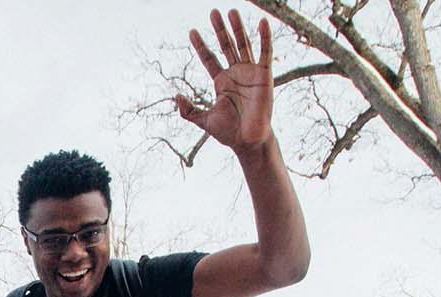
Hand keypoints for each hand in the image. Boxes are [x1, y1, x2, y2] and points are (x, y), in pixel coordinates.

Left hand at [176, 9, 273, 152]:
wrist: (248, 140)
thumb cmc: (229, 132)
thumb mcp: (204, 120)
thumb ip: (188, 110)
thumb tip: (176, 96)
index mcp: (221, 82)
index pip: (209, 58)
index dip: (201, 46)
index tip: (192, 32)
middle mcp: (235, 73)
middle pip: (226, 46)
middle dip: (219, 30)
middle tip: (213, 12)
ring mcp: (250, 73)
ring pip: (243, 45)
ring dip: (238, 28)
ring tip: (232, 11)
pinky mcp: (264, 75)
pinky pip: (265, 53)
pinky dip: (264, 38)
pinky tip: (262, 23)